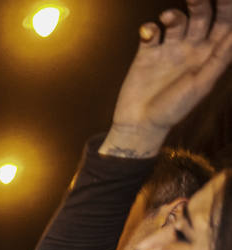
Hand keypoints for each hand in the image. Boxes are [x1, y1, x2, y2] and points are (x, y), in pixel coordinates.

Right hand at [104, 0, 231, 156]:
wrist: (139, 125)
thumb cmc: (174, 109)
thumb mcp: (202, 83)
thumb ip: (220, 57)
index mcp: (210, 55)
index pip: (225, 24)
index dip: (226, 8)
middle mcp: (191, 48)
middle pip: (201, 17)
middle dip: (200, 4)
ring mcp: (169, 49)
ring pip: (177, 21)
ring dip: (174, 15)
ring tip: (168, 18)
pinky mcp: (147, 53)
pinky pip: (151, 32)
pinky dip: (150, 28)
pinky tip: (148, 33)